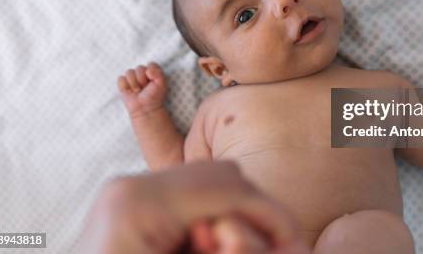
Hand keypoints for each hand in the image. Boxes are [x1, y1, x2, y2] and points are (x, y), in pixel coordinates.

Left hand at [79, 161, 308, 253]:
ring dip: (233, 213)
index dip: (271, 214)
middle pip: (221, 175)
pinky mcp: (129, 202)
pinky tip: (206, 243)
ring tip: (226, 247)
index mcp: (137, 203)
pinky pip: (188, 196)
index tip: (295, 243)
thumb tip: (263, 236)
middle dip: (254, 211)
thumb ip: (230, 249)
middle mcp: (129, 186)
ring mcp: (127, 191)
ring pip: (208, 182)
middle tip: (272, 248)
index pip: (227, 187)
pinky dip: (210, 215)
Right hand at [117, 62, 167, 117]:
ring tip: (138, 91)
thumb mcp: (162, 84)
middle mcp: (142, 73)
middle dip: (142, 79)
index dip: (151, 73)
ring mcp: (132, 78)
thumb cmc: (154, 97)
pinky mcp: (123, 84)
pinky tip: (130, 91)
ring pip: (129, 72)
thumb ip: (158, 73)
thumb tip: (147, 70)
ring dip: (134, 83)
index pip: (150, 64)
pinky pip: (121, 79)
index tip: (153, 82)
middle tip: (145, 88)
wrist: (146, 109)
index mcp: (152, 71)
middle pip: (139, 68)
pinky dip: (125, 86)